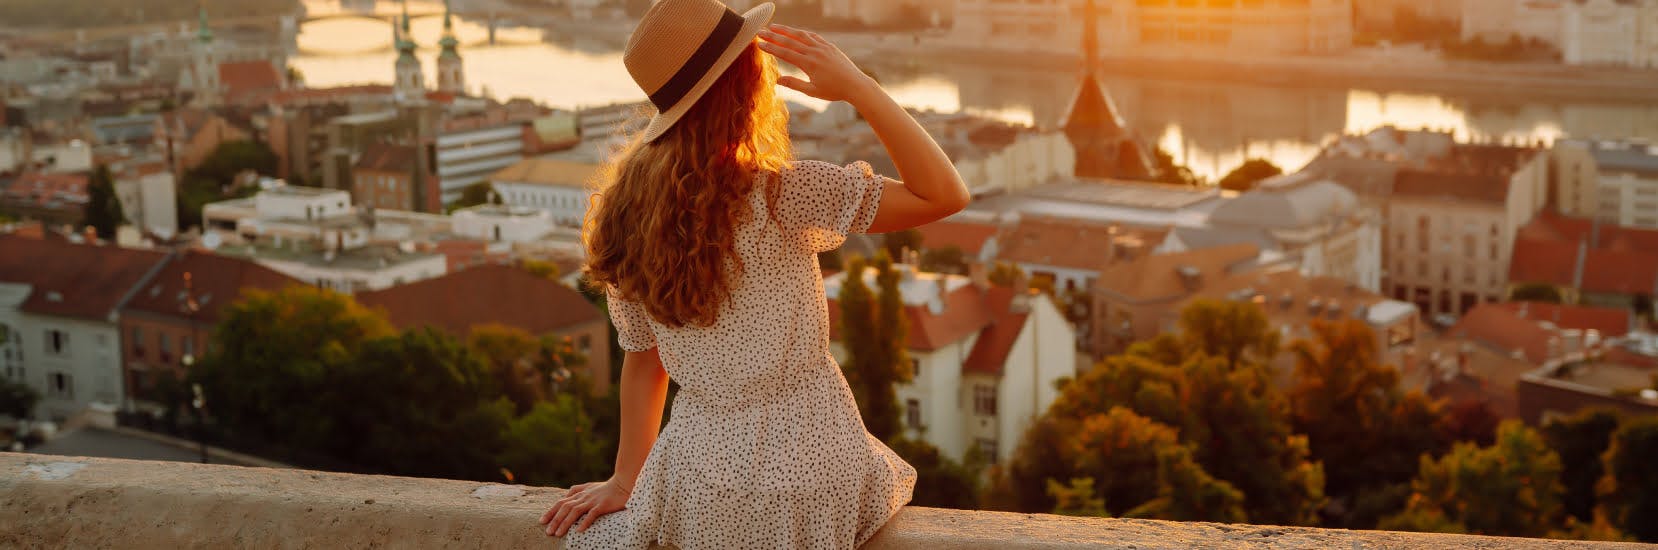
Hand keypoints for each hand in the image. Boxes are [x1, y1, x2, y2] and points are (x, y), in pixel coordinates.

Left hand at [540, 479, 630, 536]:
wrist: (623, 483)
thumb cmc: (606, 487)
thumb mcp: (589, 486)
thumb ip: (577, 490)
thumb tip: (566, 496)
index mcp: (579, 493)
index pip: (561, 502)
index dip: (551, 511)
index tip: (542, 521)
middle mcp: (583, 496)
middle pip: (565, 507)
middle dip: (554, 520)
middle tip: (548, 532)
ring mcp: (592, 500)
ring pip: (575, 511)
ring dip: (565, 523)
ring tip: (558, 534)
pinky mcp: (602, 505)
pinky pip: (591, 514)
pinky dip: (584, 522)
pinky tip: (578, 530)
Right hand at [757, 24, 876, 102]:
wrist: (855, 84)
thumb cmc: (834, 91)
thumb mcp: (812, 91)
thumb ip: (794, 84)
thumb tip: (777, 80)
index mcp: (809, 64)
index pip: (785, 53)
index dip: (771, 48)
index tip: (759, 44)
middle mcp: (815, 52)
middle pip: (790, 41)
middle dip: (773, 36)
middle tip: (760, 31)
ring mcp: (822, 47)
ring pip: (801, 35)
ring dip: (786, 30)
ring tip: (774, 26)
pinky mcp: (829, 46)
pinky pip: (813, 36)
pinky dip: (802, 33)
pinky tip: (796, 32)